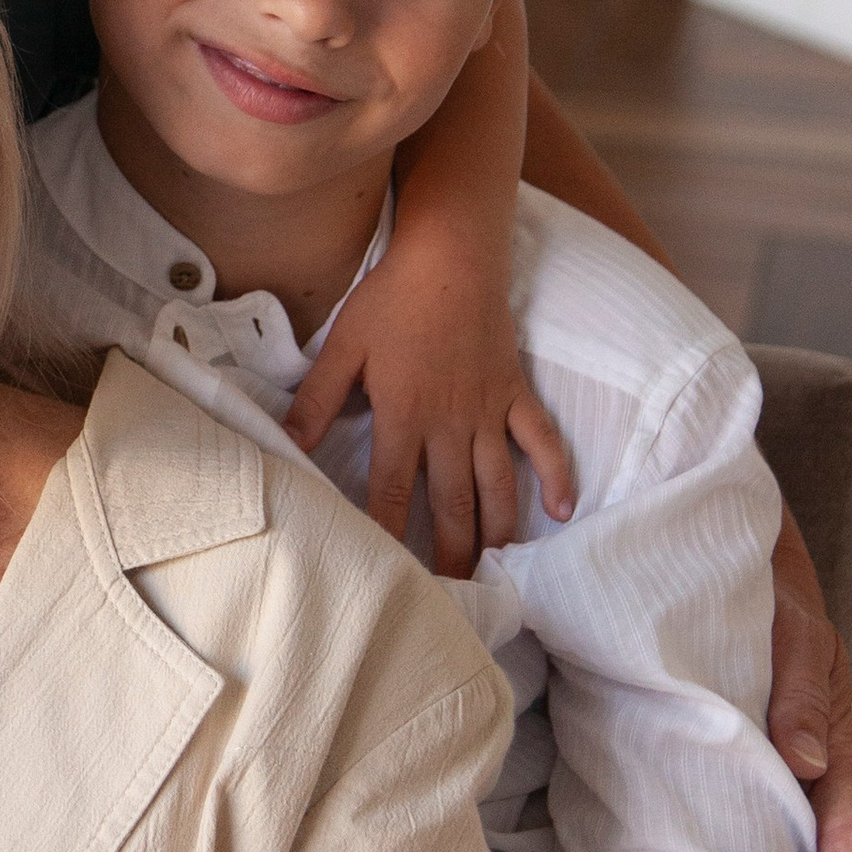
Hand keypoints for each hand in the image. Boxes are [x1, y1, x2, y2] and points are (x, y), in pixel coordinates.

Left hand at [287, 236, 572, 573]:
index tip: (385, 572)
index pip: (390, 491)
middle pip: (451, 503)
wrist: (451, 256)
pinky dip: (557, 475)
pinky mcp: (516, 392)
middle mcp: (449, 424)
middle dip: (449, 553)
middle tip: (451, 595)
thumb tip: (288, 445)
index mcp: (403, 416)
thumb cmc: (392, 298)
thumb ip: (316, 400)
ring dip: (497, 531)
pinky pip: (542, 441)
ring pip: (497, 485)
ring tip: (495, 570)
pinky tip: (563, 511)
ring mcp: (488, 411)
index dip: (386, 534)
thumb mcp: (342, 346)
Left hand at [767, 511, 851, 851]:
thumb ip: (795, 694)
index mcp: (832, 749)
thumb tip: (806, 761)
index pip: (843, 834)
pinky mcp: (756, 783)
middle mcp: (818, 778)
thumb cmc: (771, 608)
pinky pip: (772, 843)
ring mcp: (790, 786)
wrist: (738, 577)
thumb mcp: (792, 638)